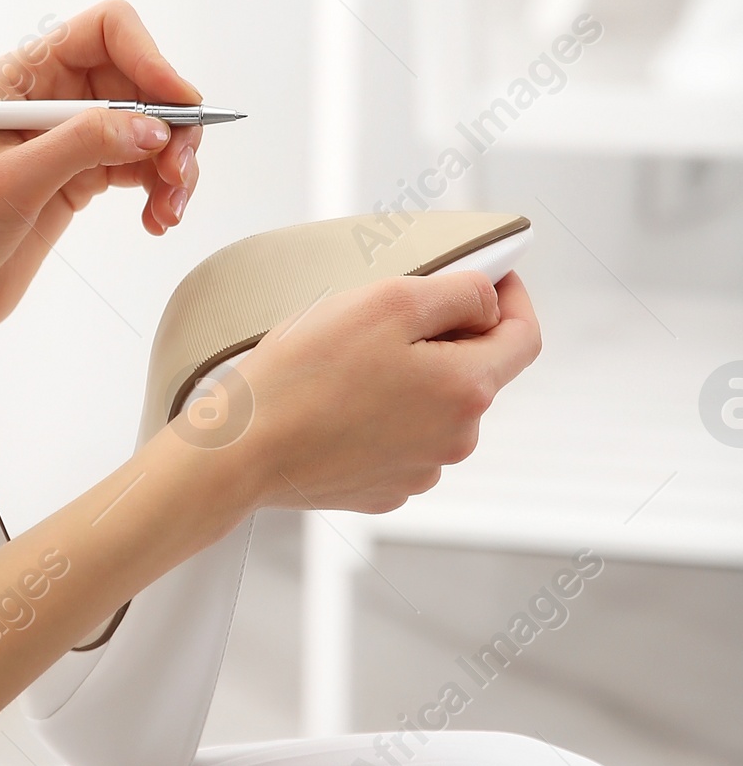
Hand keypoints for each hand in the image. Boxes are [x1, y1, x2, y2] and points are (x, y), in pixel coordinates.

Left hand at [0, 0, 205, 345]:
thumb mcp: (12, 183)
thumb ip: (82, 146)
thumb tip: (150, 128)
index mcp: (24, 77)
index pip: (107, 32)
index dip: (150, 58)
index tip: (178, 106)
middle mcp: (51, 98)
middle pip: (141, 81)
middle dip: (172, 123)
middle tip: (178, 173)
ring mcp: (68, 139)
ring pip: (150, 128)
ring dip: (173, 163)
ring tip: (168, 208)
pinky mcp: (81, 178)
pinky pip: (141, 167)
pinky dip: (160, 190)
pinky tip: (155, 219)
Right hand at [168, 266, 541, 517]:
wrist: (241, 450)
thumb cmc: (302, 375)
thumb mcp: (387, 300)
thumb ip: (458, 292)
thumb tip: (489, 299)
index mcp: (466, 388)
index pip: (525, 336)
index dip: (512, 298)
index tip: (491, 278)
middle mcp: (455, 438)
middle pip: (474, 370)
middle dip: (443, 338)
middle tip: (385, 318)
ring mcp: (420, 469)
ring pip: (434, 405)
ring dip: (409, 379)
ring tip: (348, 365)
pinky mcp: (384, 487)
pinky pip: (400, 439)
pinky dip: (380, 415)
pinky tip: (338, 403)